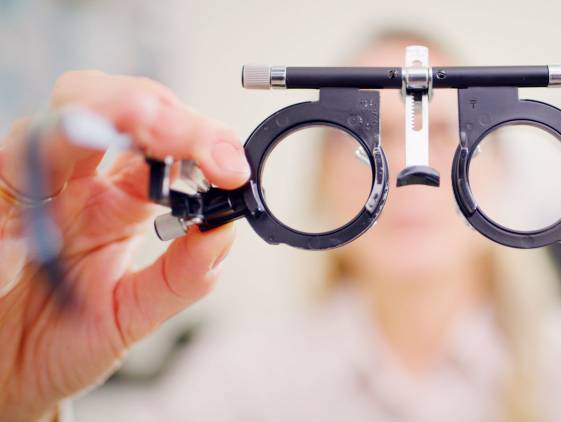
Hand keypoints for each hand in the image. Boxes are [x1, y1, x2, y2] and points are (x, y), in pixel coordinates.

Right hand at [0, 71, 250, 420]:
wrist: (4, 381)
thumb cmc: (64, 340)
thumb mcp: (134, 314)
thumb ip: (183, 276)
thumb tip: (227, 230)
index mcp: (118, 201)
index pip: (162, 145)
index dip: (199, 141)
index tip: (230, 166)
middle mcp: (74, 183)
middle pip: (111, 107)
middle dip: (156, 111)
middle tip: (191, 138)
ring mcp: (29, 190)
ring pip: (57, 120)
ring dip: (100, 114)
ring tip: (141, 120)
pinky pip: (6, 168)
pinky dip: (39, 156)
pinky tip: (68, 152)